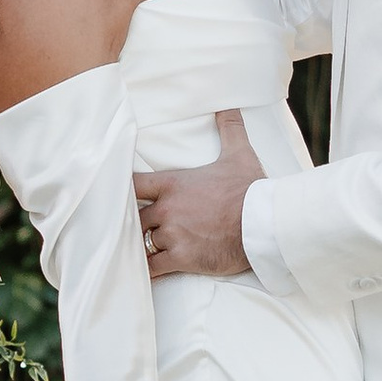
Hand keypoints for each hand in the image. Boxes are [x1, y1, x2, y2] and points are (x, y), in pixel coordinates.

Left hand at [136, 111, 259, 279]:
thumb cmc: (250, 189)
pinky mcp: (182, 258)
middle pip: (133, 217)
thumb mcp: (239, 154)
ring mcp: (173, 234)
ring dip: (141, 247)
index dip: (122, 190)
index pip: (132, 184)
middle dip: (134, 223)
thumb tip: (228, 106)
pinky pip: (153, 267)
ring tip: (134, 252)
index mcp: (173, 184)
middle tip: (130, 229)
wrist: (264, 223)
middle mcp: (167, 209)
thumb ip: (229, 128)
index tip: (117, 196)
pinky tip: (139, 275)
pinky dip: (146, 271)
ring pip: (142, 243)